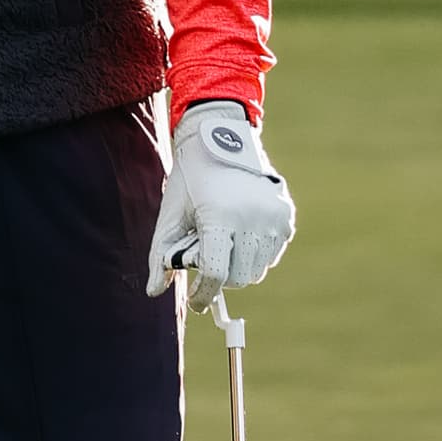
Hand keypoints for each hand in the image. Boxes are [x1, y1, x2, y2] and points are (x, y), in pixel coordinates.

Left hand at [146, 101, 295, 309]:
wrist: (220, 137)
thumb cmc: (189, 180)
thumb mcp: (170, 215)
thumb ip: (161, 256)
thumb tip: (155, 291)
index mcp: (220, 218)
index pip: (216, 274)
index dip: (204, 294)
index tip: (197, 303)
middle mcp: (253, 219)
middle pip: (239, 279)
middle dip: (220, 277)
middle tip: (206, 258)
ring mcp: (274, 218)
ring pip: (258, 270)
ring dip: (239, 267)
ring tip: (223, 241)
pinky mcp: (286, 216)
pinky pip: (272, 253)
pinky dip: (256, 254)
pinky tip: (241, 233)